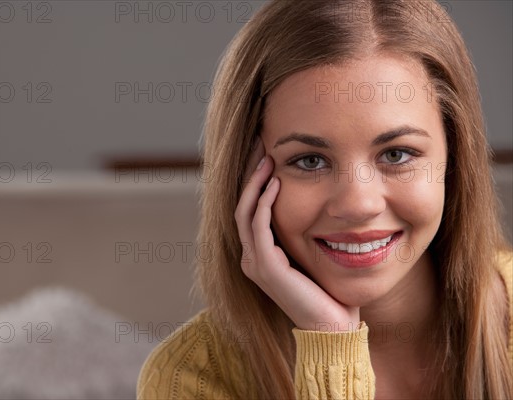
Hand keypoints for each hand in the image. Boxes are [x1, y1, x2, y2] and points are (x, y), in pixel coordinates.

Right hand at [234, 137, 359, 330]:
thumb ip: (303, 232)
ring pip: (244, 212)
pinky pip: (258, 227)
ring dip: (255, 183)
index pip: (249, 209)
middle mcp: (250, 257)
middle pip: (241, 205)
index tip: (265, 153)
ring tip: (266, 158)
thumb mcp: (312, 253)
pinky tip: (277, 184)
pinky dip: (265, 203)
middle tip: (258, 144)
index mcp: (259, 253)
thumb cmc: (328, 290)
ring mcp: (254, 262)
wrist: (333, 325)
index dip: (254, 180)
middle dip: (249, 174)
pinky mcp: (264, 266)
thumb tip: (315, 202)